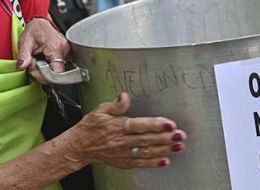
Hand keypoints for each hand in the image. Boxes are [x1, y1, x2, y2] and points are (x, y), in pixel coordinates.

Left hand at [17, 18, 69, 82]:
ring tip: (40, 59)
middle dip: (43, 72)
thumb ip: (23, 56)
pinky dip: (51, 66)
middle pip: (56, 73)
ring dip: (47, 69)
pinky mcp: (67, 52)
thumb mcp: (25, 42)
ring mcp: (67, 51)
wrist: (40, 21)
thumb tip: (21, 66)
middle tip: (34, 62)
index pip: (55, 73)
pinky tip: (45, 59)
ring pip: (58, 71)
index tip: (34, 68)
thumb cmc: (34, 30)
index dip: (43, 75)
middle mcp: (64, 49)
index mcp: (55, 47)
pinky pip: (59, 65)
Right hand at [67, 93, 185, 168]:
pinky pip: (140, 163)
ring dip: (164, 150)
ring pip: (146, 152)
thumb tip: (125, 96)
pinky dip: (153, 163)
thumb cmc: (91, 126)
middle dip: (165, 138)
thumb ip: (116, 105)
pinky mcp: (123, 162)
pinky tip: (165, 160)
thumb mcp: (100, 110)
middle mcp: (121, 141)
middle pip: (146, 140)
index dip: (155, 124)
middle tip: (180, 135)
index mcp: (117, 126)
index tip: (169, 123)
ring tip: (178, 147)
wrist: (80, 146)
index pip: (139, 125)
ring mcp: (123, 153)